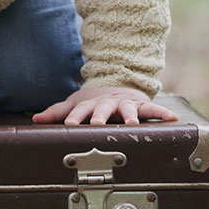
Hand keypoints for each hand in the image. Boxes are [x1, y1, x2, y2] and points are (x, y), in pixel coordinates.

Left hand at [32, 86, 178, 125]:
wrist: (117, 84)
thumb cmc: (93, 102)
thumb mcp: (74, 105)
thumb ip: (57, 113)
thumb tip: (35, 119)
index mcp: (90, 105)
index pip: (80, 111)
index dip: (75, 118)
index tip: (70, 124)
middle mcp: (107, 104)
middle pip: (103, 109)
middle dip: (100, 116)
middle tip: (98, 124)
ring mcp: (125, 104)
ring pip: (128, 109)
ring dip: (130, 115)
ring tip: (133, 121)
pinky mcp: (141, 105)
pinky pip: (153, 109)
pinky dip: (163, 113)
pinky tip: (173, 118)